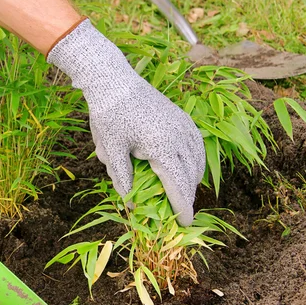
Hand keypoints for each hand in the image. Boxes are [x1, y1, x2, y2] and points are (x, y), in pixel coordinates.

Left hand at [48, 19, 204, 225]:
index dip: (182, 206)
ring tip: (185, 193)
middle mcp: (178, 136)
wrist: (113, 80)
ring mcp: (183, 125)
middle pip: (190, 175)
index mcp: (162, 147)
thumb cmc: (108, 115)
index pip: (177, 185)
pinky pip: (196, 144)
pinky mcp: (181, 117)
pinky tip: (188, 167)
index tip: (185, 223)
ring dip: (193, 179)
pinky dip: (195, 159)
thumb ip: (122, 178)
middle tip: (182, 214)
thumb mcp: (111, 151)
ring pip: (197, 159)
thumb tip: (130, 205)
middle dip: (187, 196)